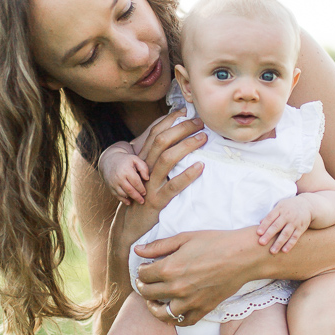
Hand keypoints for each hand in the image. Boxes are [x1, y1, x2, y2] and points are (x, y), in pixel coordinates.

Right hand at [100, 150, 148, 204]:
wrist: (109, 160)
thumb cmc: (125, 161)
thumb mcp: (135, 159)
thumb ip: (143, 167)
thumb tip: (147, 179)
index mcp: (126, 170)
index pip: (136, 182)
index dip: (141, 189)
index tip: (145, 193)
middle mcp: (119, 177)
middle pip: (130, 190)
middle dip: (137, 197)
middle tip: (142, 201)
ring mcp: (113, 183)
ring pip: (123, 194)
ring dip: (131, 199)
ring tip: (137, 200)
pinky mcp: (110, 187)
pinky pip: (117, 196)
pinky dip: (123, 200)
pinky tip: (129, 202)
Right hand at [116, 110, 206, 248]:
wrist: (130, 224)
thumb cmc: (145, 196)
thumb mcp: (150, 175)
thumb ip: (161, 160)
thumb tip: (179, 142)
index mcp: (143, 160)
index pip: (155, 133)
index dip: (170, 120)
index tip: (186, 110)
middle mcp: (145, 169)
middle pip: (161, 141)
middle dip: (181, 128)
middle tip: (200, 122)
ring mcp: (150, 184)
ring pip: (166, 159)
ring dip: (186, 146)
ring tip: (203, 138)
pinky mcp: (157, 200)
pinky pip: (173, 185)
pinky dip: (188, 175)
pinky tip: (200, 166)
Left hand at [133, 228, 256, 324]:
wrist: (242, 256)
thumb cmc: (215, 242)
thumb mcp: (184, 238)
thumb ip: (159, 246)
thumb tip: (137, 249)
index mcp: (170, 268)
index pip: (144, 274)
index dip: (141, 270)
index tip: (144, 267)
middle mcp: (177, 288)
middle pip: (148, 292)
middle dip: (142, 286)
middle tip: (144, 281)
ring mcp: (190, 301)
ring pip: (161, 313)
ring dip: (152, 306)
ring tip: (152, 300)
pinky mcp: (203, 309)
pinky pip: (183, 322)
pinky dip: (174, 319)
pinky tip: (171, 311)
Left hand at [257, 196, 312, 252]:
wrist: (307, 205)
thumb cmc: (288, 207)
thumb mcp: (279, 206)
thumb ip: (271, 215)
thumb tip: (260, 222)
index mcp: (280, 209)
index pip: (270, 217)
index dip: (264, 225)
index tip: (258, 233)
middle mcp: (287, 216)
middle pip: (277, 226)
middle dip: (269, 235)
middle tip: (261, 243)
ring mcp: (294, 222)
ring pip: (286, 234)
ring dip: (279, 243)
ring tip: (272, 251)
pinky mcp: (301, 228)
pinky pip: (295, 237)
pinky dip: (290, 244)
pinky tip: (284, 250)